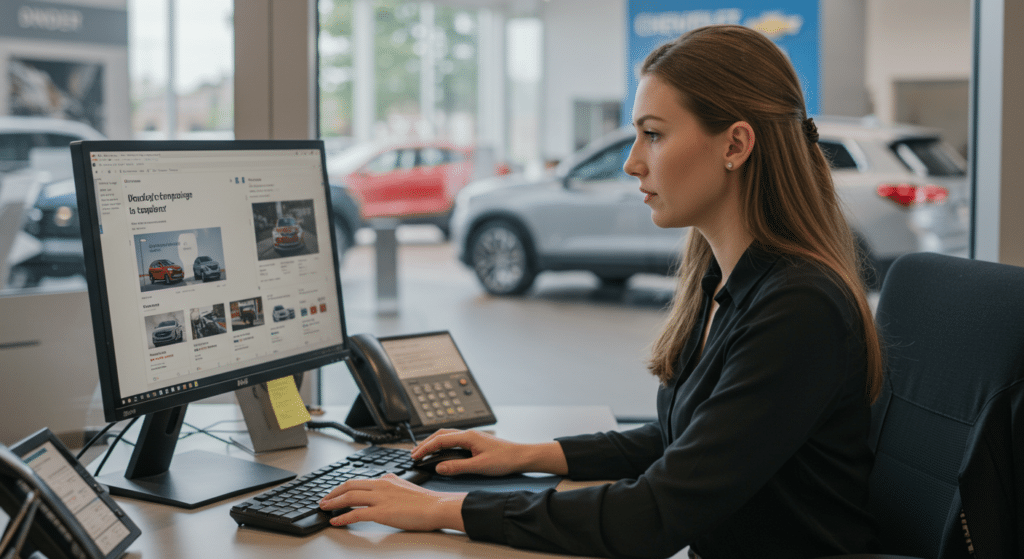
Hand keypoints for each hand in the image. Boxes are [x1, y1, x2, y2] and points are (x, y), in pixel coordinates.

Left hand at [319, 474, 466, 531]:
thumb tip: (385, 483)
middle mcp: (381, 485)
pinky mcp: (382, 512)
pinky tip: (336, 521)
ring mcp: (381, 498)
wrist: (437, 506)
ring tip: (324, 508)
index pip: (359, 481)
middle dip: (333, 493)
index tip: (336, 493)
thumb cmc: (426, 501)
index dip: (344, 487)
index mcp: (387, 479)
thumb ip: (393, 484)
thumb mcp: (407, 485)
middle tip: (324, 500)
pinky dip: (343, 517)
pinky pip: (356, 514)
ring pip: (350, 497)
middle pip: (350, 485)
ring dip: (333, 502)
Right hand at [411, 429, 567, 476]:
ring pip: (446, 435)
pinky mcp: (475, 441)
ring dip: (433, 442)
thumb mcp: (479, 466)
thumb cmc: (505, 459)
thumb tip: (439, 467)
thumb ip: (458, 467)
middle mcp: (468, 434)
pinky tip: (441, 451)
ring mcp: (472, 436)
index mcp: (468, 437)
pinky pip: (453, 439)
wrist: (521, 456)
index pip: (440, 440)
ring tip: (423, 452)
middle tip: (414, 454)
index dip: (425, 448)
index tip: (415, 456)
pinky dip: (442, 444)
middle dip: (425, 444)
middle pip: (440, 434)